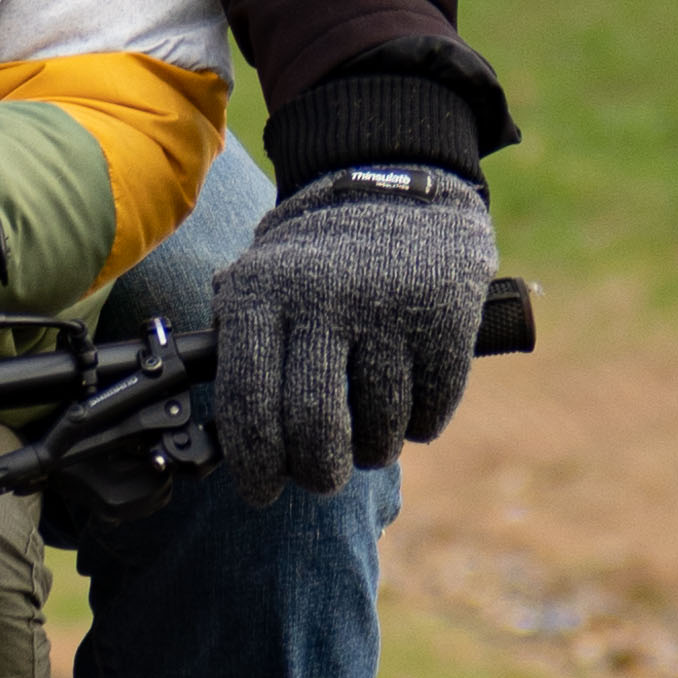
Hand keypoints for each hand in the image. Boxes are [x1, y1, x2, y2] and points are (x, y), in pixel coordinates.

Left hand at [205, 165, 493, 499]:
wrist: (397, 187)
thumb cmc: (316, 262)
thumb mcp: (259, 280)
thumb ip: (239, 348)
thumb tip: (232, 441)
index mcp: (261, 294)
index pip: (248, 402)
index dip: (254, 464)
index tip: (261, 489)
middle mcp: (321, 300)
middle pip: (316, 428)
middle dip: (318, 472)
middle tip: (322, 476)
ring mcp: (386, 309)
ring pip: (379, 431)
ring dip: (373, 451)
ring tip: (367, 430)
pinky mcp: (444, 320)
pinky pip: (430, 414)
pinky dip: (419, 424)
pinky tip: (407, 397)